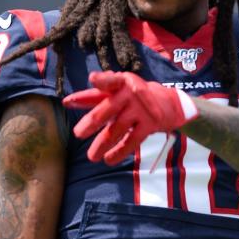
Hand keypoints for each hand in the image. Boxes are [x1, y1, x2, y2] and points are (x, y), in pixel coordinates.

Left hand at [63, 71, 198, 164]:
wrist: (170, 104)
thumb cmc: (135, 97)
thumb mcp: (118, 91)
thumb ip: (94, 97)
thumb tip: (67, 102)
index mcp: (122, 82)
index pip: (110, 81)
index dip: (102, 80)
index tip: (94, 79)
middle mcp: (132, 93)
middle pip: (107, 110)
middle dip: (91, 123)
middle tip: (78, 134)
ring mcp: (141, 109)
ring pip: (117, 129)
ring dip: (102, 144)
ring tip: (92, 157)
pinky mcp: (150, 124)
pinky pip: (131, 141)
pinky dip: (119, 152)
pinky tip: (109, 160)